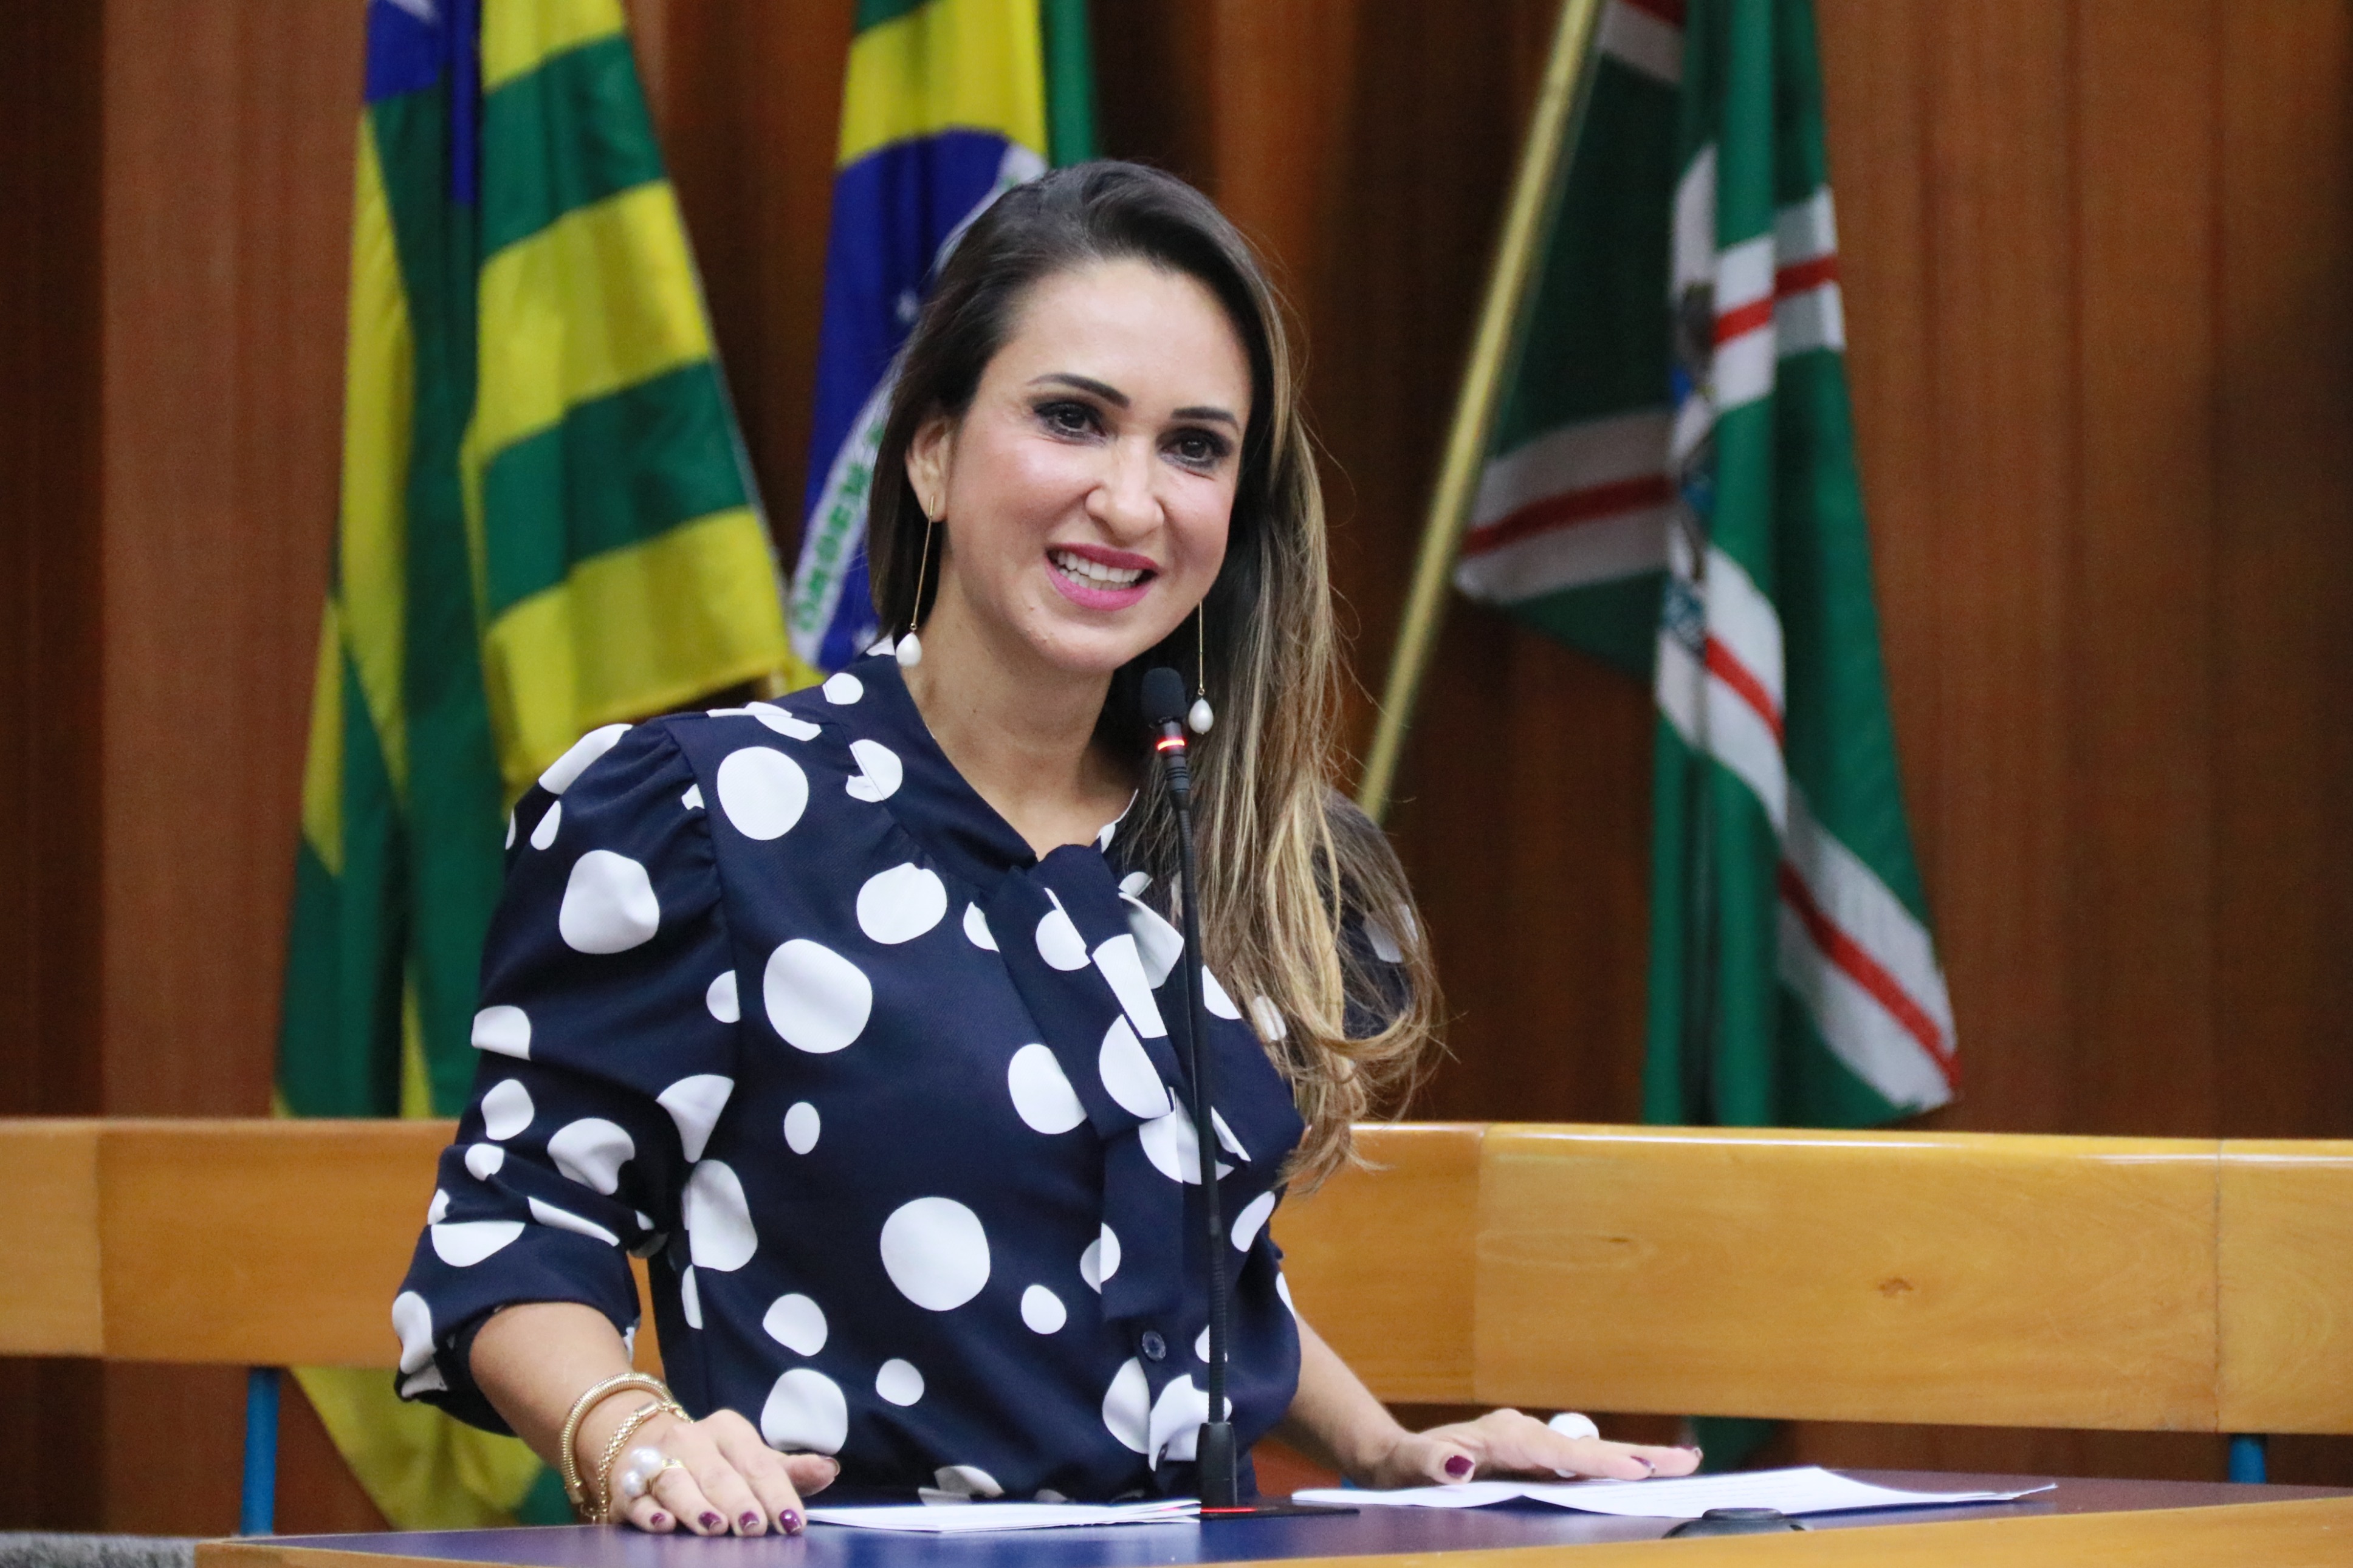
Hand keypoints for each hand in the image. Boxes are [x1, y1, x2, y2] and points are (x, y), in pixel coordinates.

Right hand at [598, 1407, 838, 1534]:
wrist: (639, 1441)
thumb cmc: (711, 1459)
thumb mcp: (750, 1458)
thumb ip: (787, 1470)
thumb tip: (830, 1469)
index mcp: (728, 1430)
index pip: (758, 1463)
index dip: (777, 1494)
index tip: (793, 1523)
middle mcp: (691, 1439)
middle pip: (718, 1473)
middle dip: (738, 1501)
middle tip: (755, 1527)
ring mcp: (656, 1459)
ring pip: (676, 1481)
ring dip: (695, 1504)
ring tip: (714, 1525)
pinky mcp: (626, 1484)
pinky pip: (636, 1497)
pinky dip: (648, 1511)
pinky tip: (663, 1525)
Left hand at [1362, 1408, 1700, 1487]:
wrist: (1396, 1460)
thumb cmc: (1401, 1468)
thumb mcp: (1405, 1468)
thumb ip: (1428, 1464)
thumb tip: (1458, 1465)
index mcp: (1502, 1436)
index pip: (1558, 1452)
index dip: (1598, 1462)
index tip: (1639, 1470)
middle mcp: (1523, 1434)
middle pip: (1587, 1448)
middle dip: (1637, 1455)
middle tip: (1687, 1463)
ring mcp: (1532, 1445)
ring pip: (1590, 1455)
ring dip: (1636, 1460)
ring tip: (1682, 1466)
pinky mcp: (1534, 1458)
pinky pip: (1579, 1465)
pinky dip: (1615, 1467)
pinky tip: (1645, 1475)